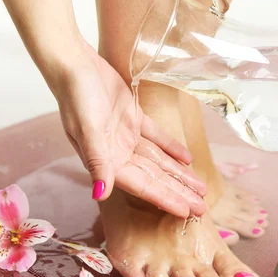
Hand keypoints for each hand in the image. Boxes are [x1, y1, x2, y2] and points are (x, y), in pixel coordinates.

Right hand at [46, 41, 206, 217]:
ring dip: (178, 174)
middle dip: (178, 192)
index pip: (142, 185)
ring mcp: (126, 136)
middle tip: (202, 208)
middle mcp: (117, 153)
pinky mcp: (133, 117)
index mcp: (107, 161)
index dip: (164, 199)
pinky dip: (171, 147)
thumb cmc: (77, 97)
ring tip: (200, 188)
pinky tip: (187, 159)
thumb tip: (100, 194)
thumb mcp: (87, 130)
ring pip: (158, 160)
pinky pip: (157, 137)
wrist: (74, 64)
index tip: (186, 212)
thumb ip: (97, 162)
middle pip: (154, 177)